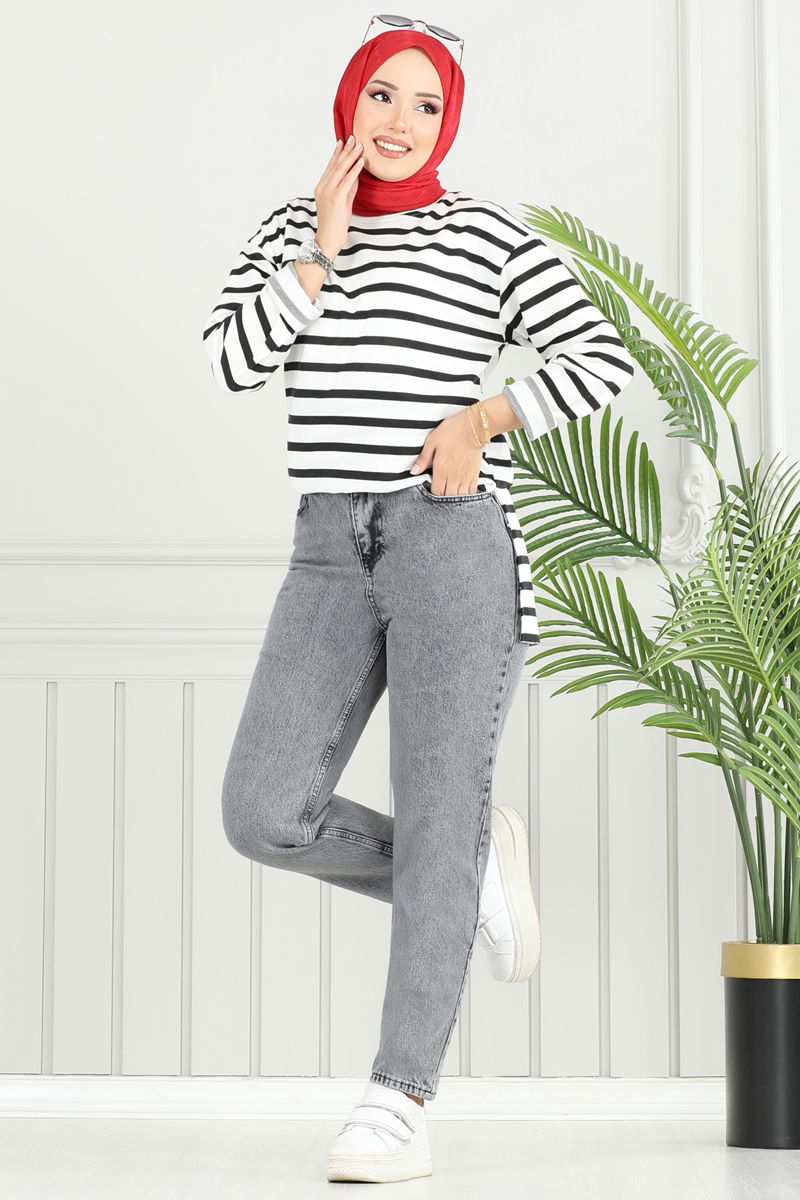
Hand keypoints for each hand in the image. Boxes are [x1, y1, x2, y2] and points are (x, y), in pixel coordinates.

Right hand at [314, 135, 365, 259]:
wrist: (328, 239)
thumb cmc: (335, 223)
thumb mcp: (343, 202)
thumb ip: (348, 188)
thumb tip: (355, 174)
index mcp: (321, 187)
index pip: (330, 166)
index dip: (337, 153)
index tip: (343, 142)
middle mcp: (323, 187)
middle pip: (335, 164)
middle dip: (346, 150)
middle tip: (353, 138)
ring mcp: (328, 192)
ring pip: (340, 169)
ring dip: (351, 156)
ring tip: (359, 145)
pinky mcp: (336, 198)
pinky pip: (347, 180)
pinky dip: (354, 169)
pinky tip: (360, 161)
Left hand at [409, 408, 484, 494]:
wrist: (473, 427)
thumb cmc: (452, 431)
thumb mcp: (432, 442)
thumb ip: (423, 459)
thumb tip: (414, 471)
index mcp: (441, 470)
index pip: (436, 492)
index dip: (433, 494)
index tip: (432, 489)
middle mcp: (454, 476)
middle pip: (448, 497)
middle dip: (443, 498)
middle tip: (441, 492)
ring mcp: (465, 477)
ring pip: (460, 497)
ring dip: (454, 498)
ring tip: (451, 493)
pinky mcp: (475, 474)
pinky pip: (471, 492)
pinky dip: (467, 495)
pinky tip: (462, 492)